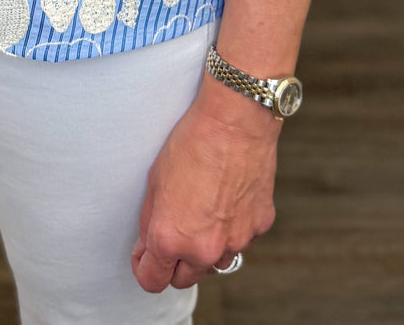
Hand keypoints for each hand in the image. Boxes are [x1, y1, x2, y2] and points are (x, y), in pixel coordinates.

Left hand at [131, 83, 278, 291]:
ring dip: (206, 248)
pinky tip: (228, 199)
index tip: (145, 257)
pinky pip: (241, 240)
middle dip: (175, 262)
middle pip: (184, 279)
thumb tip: (147, 248)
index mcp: (170, 238)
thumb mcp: (155, 181)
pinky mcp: (258, 228)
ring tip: (203, 211)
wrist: (235, 121)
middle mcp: (203, 248)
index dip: (145, 268)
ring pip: (215, 263)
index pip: (152, 281)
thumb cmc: (192, 143)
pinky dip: (233, 228)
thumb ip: (150, 223)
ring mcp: (235, 241)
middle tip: (174, 232)